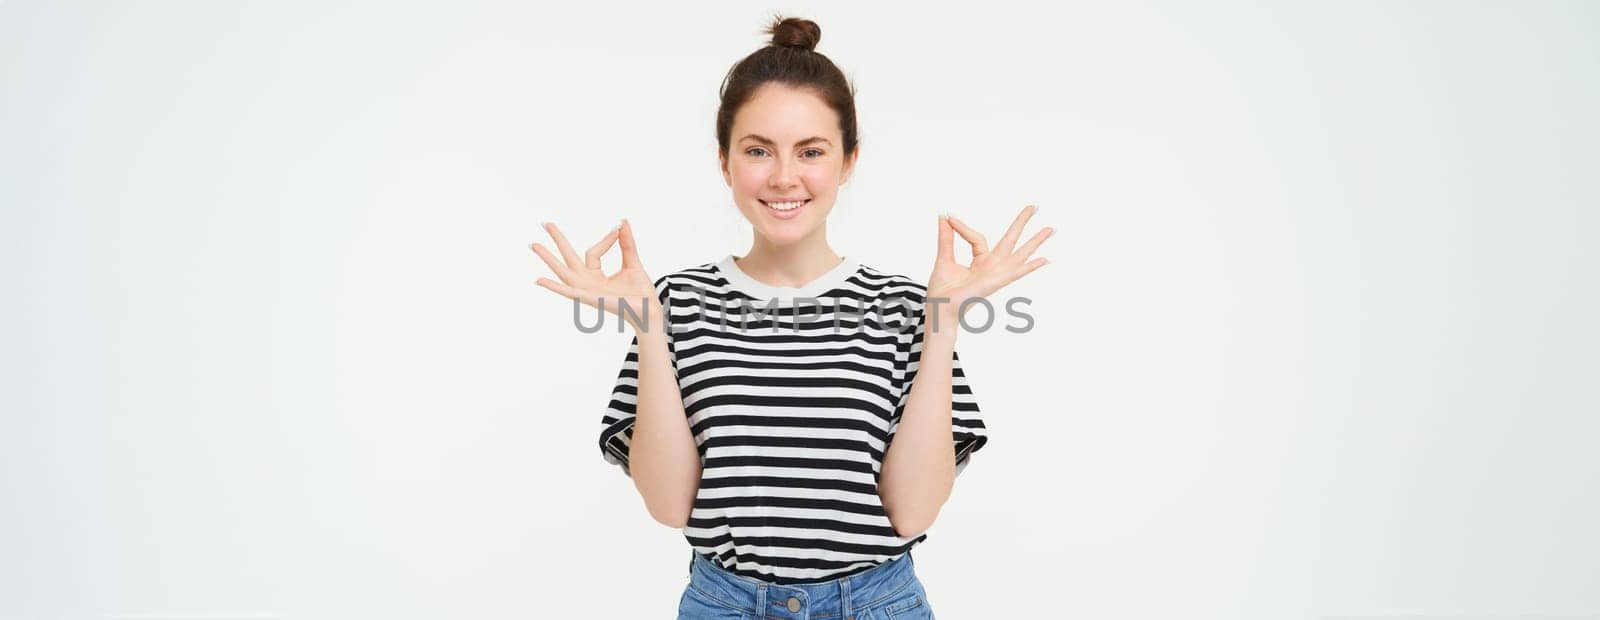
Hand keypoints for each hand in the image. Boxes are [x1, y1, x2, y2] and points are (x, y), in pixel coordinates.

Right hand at [530, 218, 659, 331]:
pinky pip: (569, 292)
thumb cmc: (641, 292)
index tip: (618, 229)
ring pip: (563, 272)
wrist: (651, 310)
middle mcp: (587, 283)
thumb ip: (626, 243)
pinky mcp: (590, 299)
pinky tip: (539, 280)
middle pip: (568, 258)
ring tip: (534, 244)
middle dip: (557, 240)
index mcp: (595, 276)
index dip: (606, 239)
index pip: (592, 251)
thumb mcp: (632, 262)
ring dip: (548, 259)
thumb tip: (622, 222)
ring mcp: (587, 292)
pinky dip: (554, 287)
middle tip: (545, 223)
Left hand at [928, 205, 1052, 328]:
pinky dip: (1030, 266)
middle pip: (1010, 241)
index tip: (950, 219)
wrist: (938, 311)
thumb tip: (944, 218)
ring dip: (1035, 241)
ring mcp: (995, 275)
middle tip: (1035, 206)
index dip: (963, 228)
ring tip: (1050, 228)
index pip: (977, 238)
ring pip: (1019, 254)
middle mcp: (991, 267)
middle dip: (1021, 223)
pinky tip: (1044, 259)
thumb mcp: (944, 259)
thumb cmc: (941, 292)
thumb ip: (946, 239)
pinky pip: (1015, 273)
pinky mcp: (994, 283)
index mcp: (980, 262)